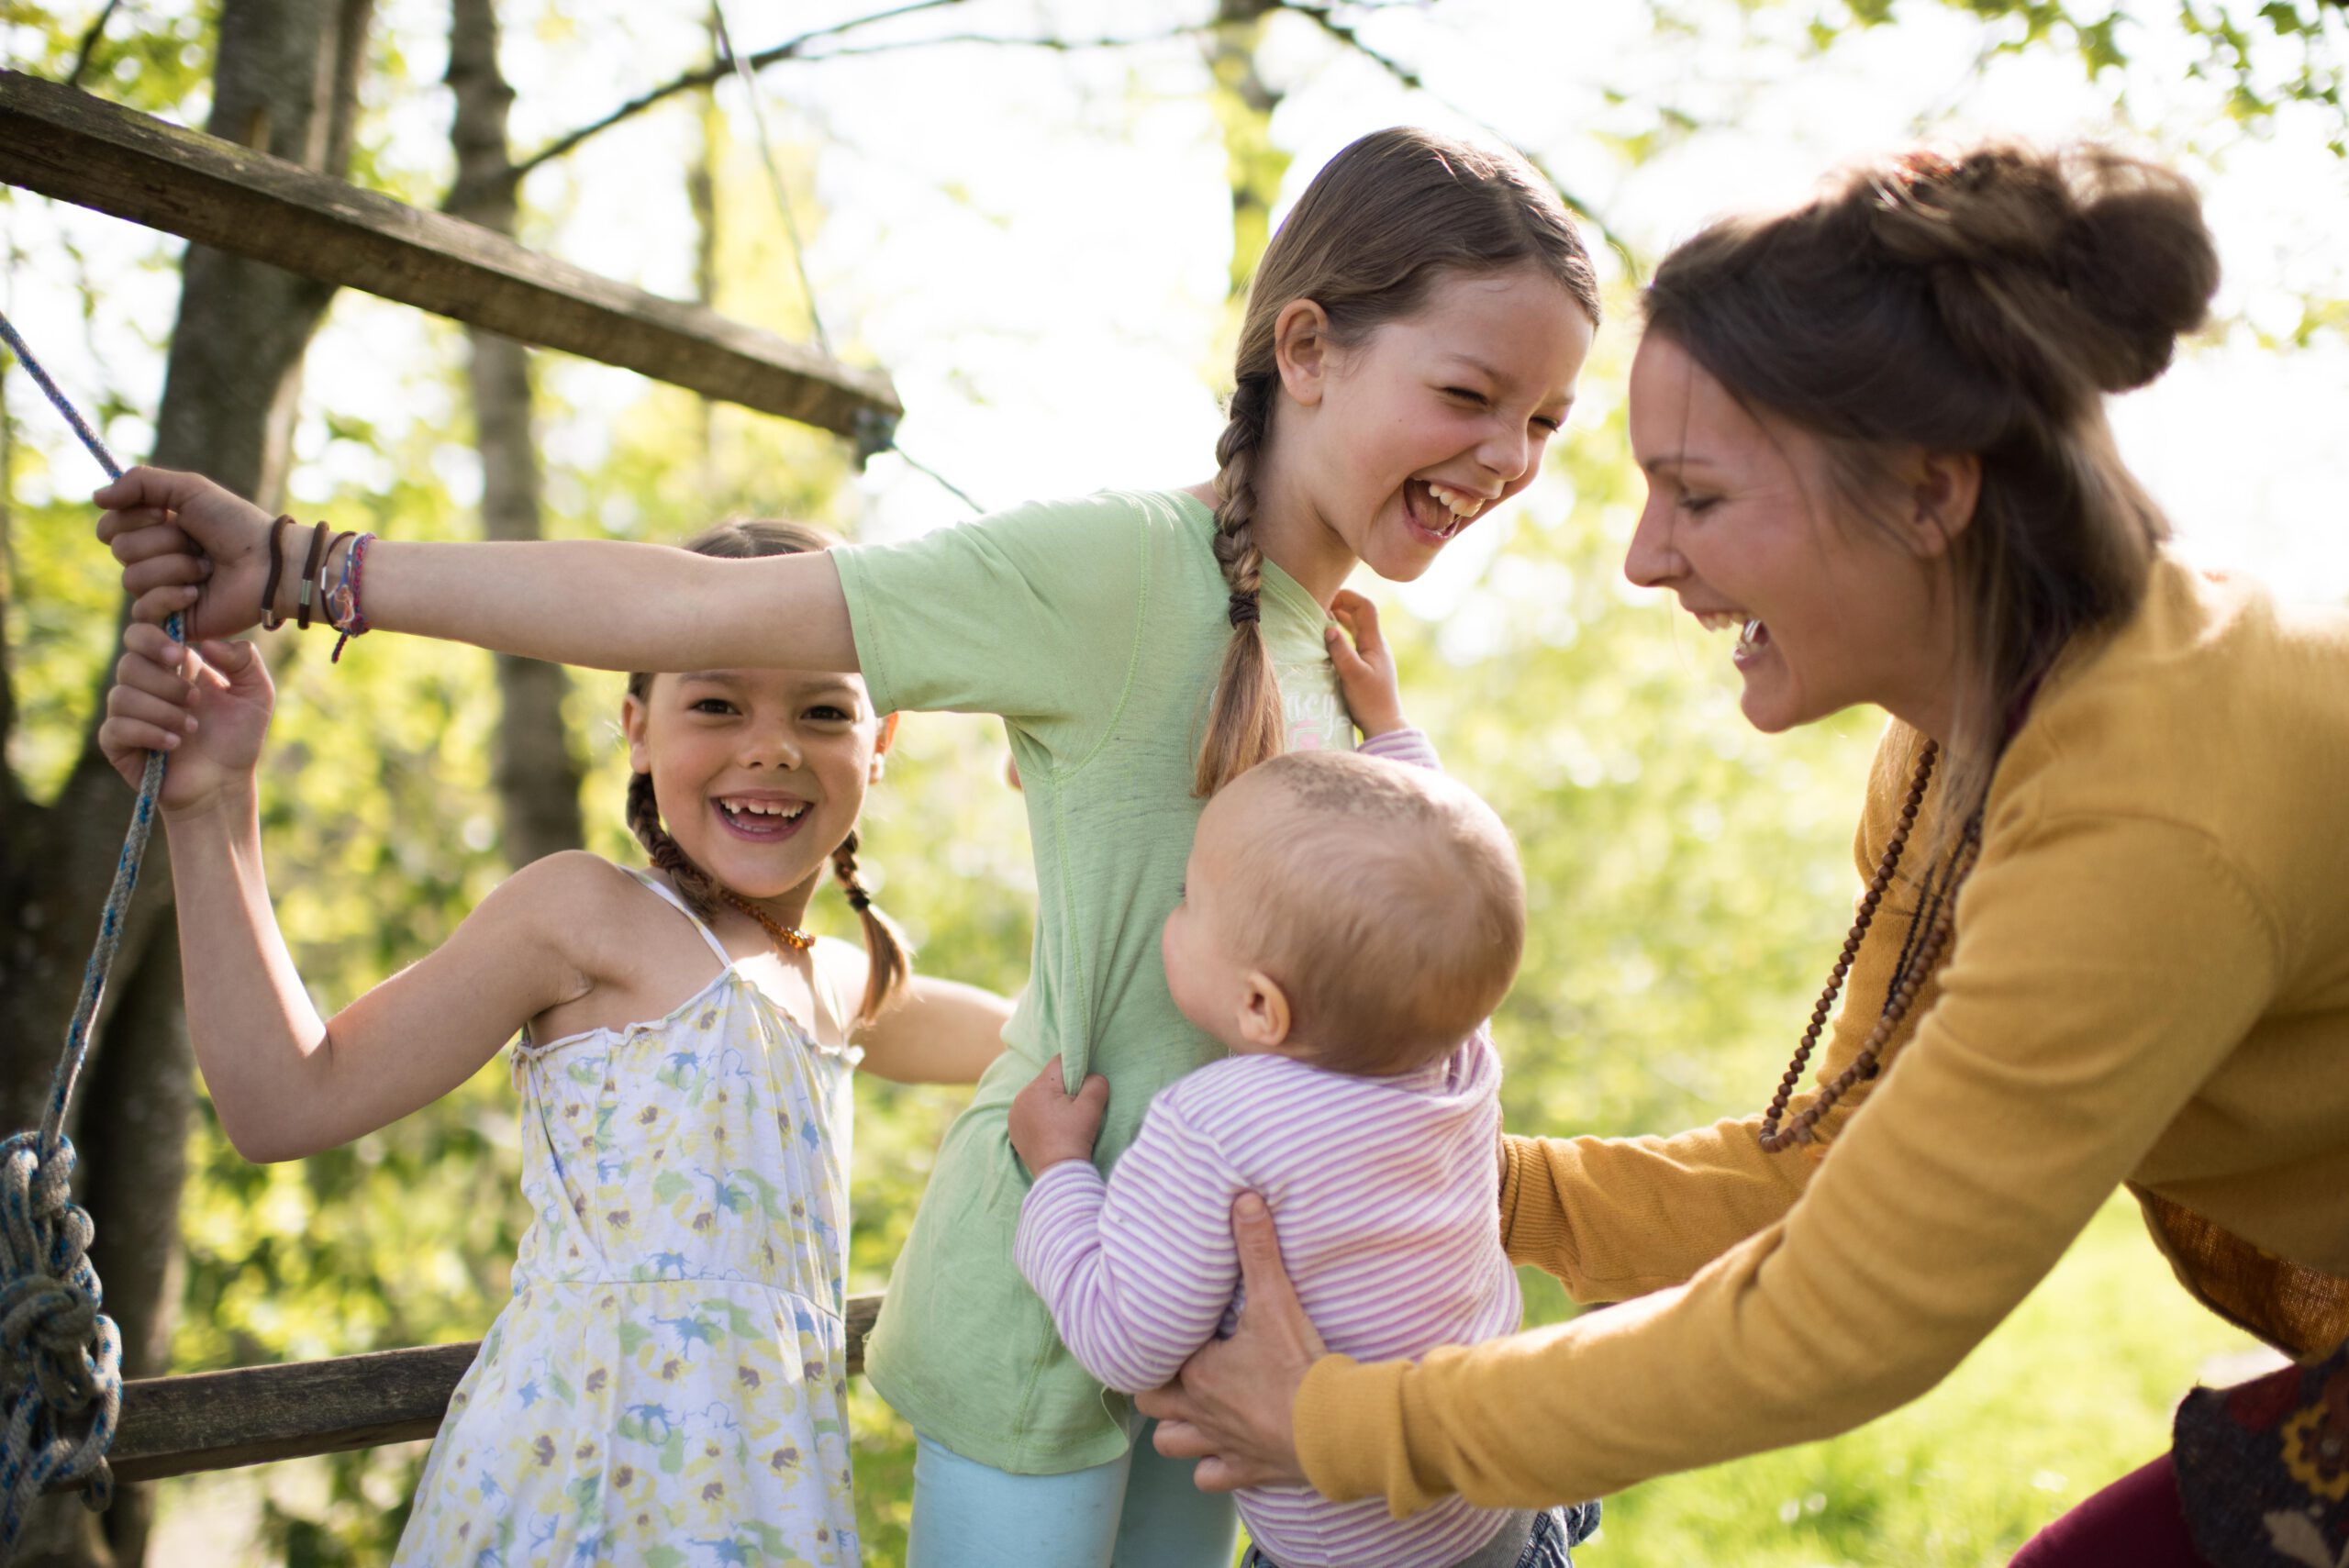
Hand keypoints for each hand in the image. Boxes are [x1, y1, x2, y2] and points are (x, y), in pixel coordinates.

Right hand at [95, 466, 276, 637]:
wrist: (270, 564)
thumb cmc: (237, 525)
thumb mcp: (189, 489)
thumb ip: (140, 482)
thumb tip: (96, 497)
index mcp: (155, 529)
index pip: (109, 526)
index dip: (130, 518)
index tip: (166, 513)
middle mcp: (155, 558)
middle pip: (119, 549)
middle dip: (161, 542)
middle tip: (197, 543)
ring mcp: (162, 589)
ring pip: (131, 578)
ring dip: (174, 567)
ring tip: (207, 569)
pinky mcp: (172, 619)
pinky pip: (144, 608)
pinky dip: (171, 596)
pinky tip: (197, 593)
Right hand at [99, 623, 274, 816]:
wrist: (223, 784)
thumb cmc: (238, 738)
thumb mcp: (257, 695)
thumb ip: (245, 661)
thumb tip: (207, 642)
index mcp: (174, 663)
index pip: (147, 625)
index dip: (157, 616)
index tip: (184, 629)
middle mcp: (146, 681)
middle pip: (130, 656)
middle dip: (163, 674)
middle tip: (194, 695)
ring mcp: (128, 710)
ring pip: (124, 692)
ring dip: (163, 709)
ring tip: (193, 727)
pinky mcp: (116, 740)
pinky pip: (117, 725)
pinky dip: (149, 732)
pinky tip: (175, 743)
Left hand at [1008, 1055, 1106, 1176]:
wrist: (1059, 1173)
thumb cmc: (1074, 1138)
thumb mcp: (1092, 1107)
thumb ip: (1096, 1083)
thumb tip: (1093, 1077)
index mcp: (1038, 1087)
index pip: (1059, 1063)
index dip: (1076, 1069)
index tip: (1085, 1086)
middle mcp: (1021, 1097)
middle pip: (1048, 1081)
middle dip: (1064, 1089)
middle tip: (1076, 1109)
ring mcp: (1015, 1114)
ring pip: (1039, 1096)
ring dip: (1051, 1103)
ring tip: (1064, 1122)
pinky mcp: (1014, 1129)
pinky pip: (1030, 1112)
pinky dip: (1041, 1117)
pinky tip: (1052, 1130)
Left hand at [1137, 1193, 1321, 1490]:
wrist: (1337, 1428)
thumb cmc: (1300, 1365)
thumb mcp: (1276, 1300)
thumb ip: (1257, 1248)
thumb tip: (1244, 1197)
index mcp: (1197, 1372)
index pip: (1154, 1357)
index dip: (1157, 1345)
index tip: (1164, 1331)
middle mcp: (1199, 1412)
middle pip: (1151, 1403)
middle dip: (1157, 1386)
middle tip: (1174, 1367)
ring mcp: (1221, 1445)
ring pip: (1171, 1444)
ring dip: (1177, 1429)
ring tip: (1192, 1409)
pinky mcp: (1247, 1472)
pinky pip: (1211, 1478)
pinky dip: (1212, 1468)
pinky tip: (1225, 1450)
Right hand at [1325, 590, 1406, 738]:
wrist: (1383, 725)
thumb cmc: (1369, 701)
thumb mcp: (1352, 675)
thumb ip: (1340, 650)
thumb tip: (1329, 627)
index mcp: (1375, 643)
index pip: (1365, 607)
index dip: (1348, 597)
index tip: (1326, 598)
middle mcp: (1376, 645)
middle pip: (1361, 615)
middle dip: (1341, 605)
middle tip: (1318, 607)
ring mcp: (1373, 655)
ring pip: (1357, 628)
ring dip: (1341, 620)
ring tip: (1320, 619)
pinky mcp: (1368, 666)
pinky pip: (1355, 641)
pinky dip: (1342, 635)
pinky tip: (1329, 641)